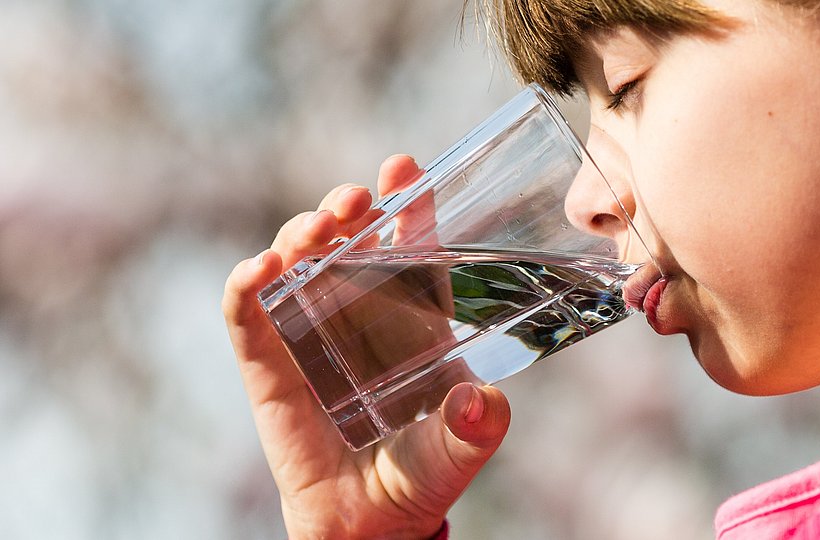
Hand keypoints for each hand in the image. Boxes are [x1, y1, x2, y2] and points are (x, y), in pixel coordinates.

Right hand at [222, 155, 511, 538]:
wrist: (365, 523)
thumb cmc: (418, 476)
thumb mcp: (455, 451)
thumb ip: (474, 431)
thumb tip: (482, 403)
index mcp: (412, 317)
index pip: (410, 246)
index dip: (408, 204)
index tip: (406, 167)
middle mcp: (358, 312)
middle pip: (348, 238)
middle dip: (348, 207)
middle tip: (357, 198)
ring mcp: (308, 331)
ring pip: (297, 260)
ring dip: (301, 234)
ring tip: (318, 230)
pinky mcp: (267, 362)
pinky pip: (247, 314)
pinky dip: (247, 286)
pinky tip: (260, 271)